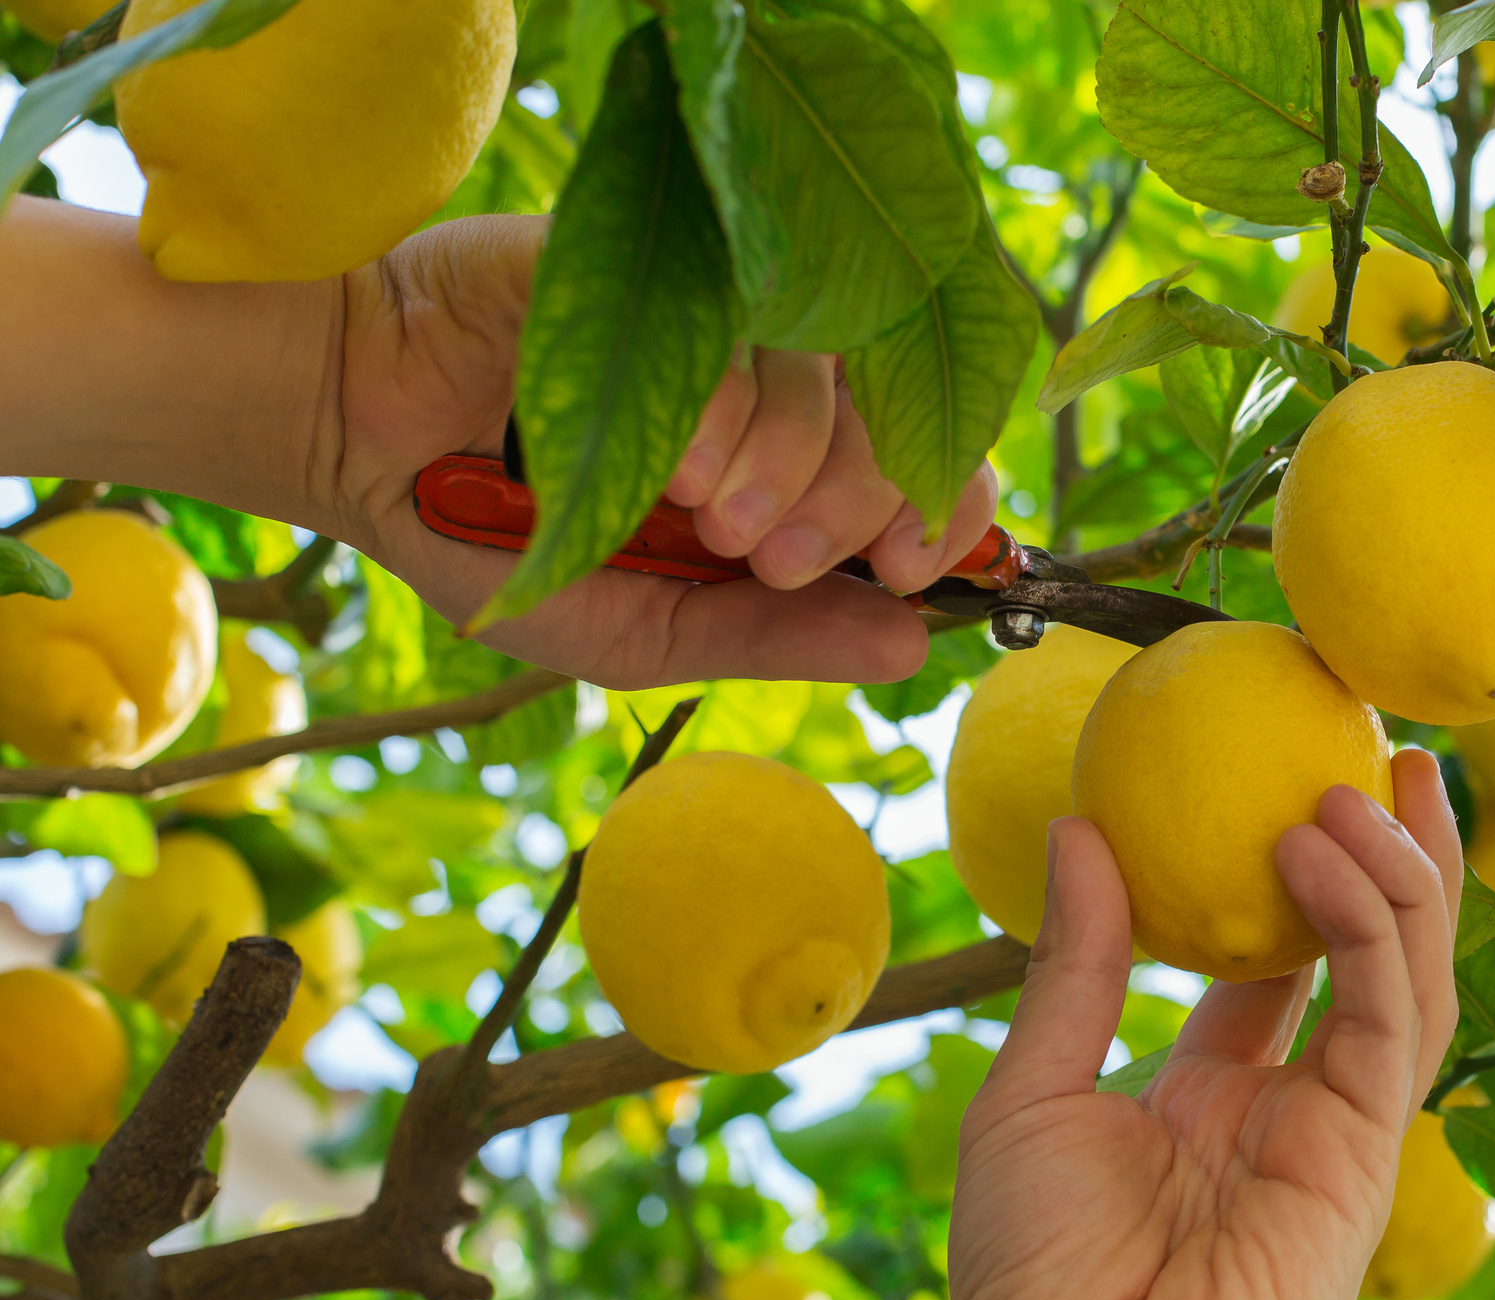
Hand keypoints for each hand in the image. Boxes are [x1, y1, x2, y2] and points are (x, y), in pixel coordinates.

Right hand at [322, 214, 998, 688]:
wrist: (355, 440)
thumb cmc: (496, 538)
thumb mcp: (647, 631)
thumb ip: (773, 637)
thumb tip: (911, 646)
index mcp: (784, 462)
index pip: (925, 458)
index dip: (943, 514)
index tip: (904, 576)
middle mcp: (768, 382)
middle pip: (900, 412)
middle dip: (864, 504)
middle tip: (775, 559)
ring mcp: (718, 312)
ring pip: (834, 368)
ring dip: (795, 464)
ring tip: (710, 519)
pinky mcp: (660, 262)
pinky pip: (744, 319)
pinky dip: (731, 409)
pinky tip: (676, 465)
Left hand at [920, 749, 1463, 1299]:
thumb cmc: (1030, 1281)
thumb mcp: (1032, 1094)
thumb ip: (1076, 967)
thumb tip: (1076, 831)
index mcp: (1208, 1098)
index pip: (1272, 964)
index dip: (1290, 876)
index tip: (1285, 776)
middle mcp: (1287, 1111)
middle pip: (1364, 958)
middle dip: (1384, 857)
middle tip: (1378, 753)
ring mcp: (1335, 1137)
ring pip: (1406, 980)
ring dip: (1396, 875)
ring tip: (1364, 781)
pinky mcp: (1367, 1162)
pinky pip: (1393, 1025)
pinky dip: (1375, 934)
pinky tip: (1327, 855)